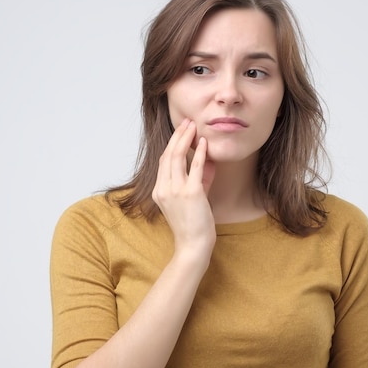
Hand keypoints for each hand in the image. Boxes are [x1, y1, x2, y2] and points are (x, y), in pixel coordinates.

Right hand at [152, 119, 216, 259]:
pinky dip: (199, 153)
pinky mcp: (191, 194)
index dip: (172, 143)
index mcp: (159, 191)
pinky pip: (194, 168)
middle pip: (168, 155)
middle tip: (187, 122)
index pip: (164, 161)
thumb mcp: (194, 198)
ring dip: (186, 139)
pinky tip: (204, 143)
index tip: (182, 131)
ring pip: (177, 157)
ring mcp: (175, 191)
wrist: (194, 245)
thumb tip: (208, 160)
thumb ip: (200, 178)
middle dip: (178, 136)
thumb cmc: (194, 225)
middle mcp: (164, 189)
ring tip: (193, 126)